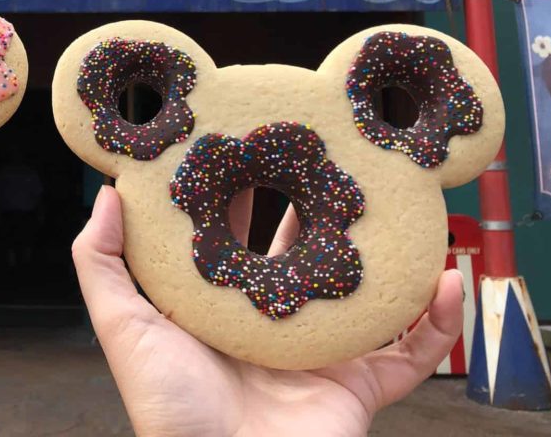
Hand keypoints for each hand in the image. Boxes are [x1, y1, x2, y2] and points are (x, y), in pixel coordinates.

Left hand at [73, 185, 462, 436]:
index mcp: (220, 308)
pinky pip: (410, 354)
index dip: (244, 193)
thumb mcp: (124, 326)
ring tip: (406, 210)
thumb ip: (101, 262)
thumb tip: (108, 193)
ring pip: (364, 296)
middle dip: (319, 211)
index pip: (236, 236)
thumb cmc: (169, 408)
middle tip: (336, 159)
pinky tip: (450, 279)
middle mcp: (270, 326)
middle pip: (302, 257)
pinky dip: (438, 322)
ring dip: (388, 258)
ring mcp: (318, 356)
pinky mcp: (358, 389)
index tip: (256, 142)